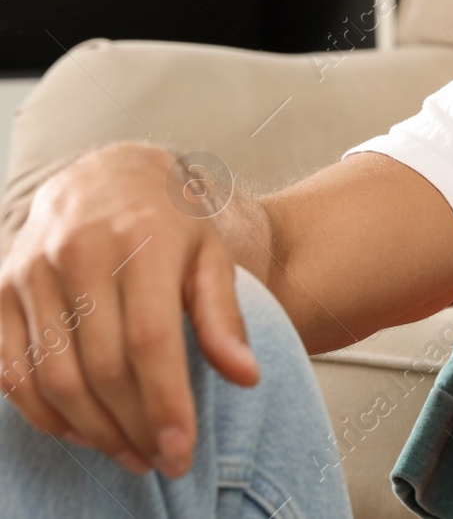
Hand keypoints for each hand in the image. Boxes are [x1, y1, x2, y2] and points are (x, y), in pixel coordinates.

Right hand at [0, 143, 257, 477]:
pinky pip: (11, 370)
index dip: (166, 403)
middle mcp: (80, 254)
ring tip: (128, 451)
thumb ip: (224, 316)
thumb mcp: (211, 254)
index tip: (181, 450)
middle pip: (103, 366)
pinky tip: (79, 431)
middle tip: (160, 459)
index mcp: (142, 241)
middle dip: (134, 425)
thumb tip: (247, 376)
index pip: (152, 340)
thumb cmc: (168, 221)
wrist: (104, 176)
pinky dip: (42, 412)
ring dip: (91, 428)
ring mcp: (32, 272)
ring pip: (55, 376)